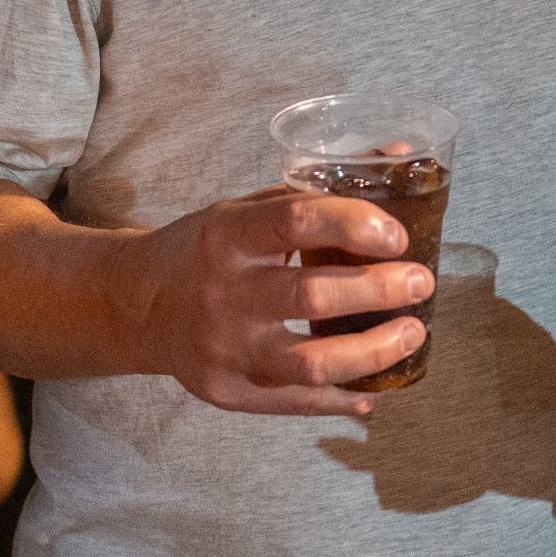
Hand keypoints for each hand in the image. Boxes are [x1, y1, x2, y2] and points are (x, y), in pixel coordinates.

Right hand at [130, 186, 429, 417]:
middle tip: (420, 282)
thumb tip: (397, 154)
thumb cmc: (205, 249)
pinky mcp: (229, 392)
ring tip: (412, 334)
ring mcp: (224, 349)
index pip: (295, 220)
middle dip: (378, 290)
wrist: (135, 305)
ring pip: (311, 362)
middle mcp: (222, 293)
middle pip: (311, 295)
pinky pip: (299, 402)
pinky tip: (378, 385)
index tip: (397, 235)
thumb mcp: (243, 210)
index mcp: (227, 235)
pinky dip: (345, 397)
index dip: (354, 224)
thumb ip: (313, 193)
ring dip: (374, 353)